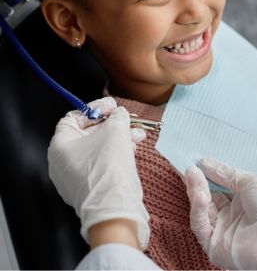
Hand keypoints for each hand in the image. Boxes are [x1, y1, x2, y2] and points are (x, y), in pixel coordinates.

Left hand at [48, 97, 149, 249]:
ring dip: (118, 138)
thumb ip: (117, 117)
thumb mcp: (115, 131)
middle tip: (126, 119)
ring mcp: (74, 178)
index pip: (74, 117)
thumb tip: (119, 114)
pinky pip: (101, 164)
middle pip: (88, 133)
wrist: (114, 209)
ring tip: (137, 134)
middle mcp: (62, 162)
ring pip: (98, 149)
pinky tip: (133, 148)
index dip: (95, 108)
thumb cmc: (108, 167)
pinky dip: (116, 154)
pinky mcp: (88, 189)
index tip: (112, 106)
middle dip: (112, 124)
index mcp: (60, 145)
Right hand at [185, 158, 256, 269]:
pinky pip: (200, 225)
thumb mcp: (248, 181)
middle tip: (189, 167)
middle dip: (197, 181)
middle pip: (206, 197)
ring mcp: (220, 231)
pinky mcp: (212, 245)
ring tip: (192, 174)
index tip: (195, 161)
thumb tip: (204, 162)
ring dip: (195, 191)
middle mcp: (229, 217)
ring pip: (200, 209)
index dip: (205, 174)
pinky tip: (200, 194)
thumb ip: (224, 173)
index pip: (216, 186)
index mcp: (240, 202)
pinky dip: (197, 208)